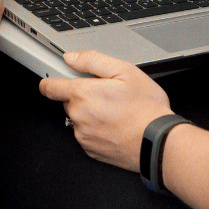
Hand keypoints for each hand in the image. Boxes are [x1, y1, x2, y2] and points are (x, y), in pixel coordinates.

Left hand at [39, 50, 171, 170]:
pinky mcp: (91, 150)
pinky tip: (115, 125)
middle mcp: (78, 116)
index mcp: (82, 94)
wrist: (158, 142)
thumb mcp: (125, 71)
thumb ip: (93, 61)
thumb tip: (72, 58)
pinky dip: (96, 129)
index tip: (53, 79)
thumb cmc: (146, 108)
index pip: (50, 87)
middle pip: (68, 101)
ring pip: (78, 118)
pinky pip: (87, 135)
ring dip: (90, 113)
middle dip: (82, 96)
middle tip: (106, 93)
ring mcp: (83, 135)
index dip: (50, 80)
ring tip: (115, 111)